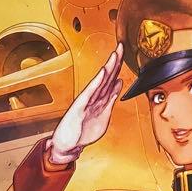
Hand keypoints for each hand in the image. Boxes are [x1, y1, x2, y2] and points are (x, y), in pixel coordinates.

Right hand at [48, 44, 123, 164]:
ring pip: (100, 81)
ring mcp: (87, 100)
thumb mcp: (104, 114)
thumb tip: (119, 83)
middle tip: (121, 46)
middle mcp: (94, 96)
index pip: (111, 78)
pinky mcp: (81, 106)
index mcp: (100, 98)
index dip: (118, 65)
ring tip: (115, 55)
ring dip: (108, 68)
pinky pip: (91, 92)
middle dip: (115, 61)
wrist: (68, 144)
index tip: (124, 52)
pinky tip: (103, 72)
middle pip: (107, 76)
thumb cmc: (83, 131)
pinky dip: (97, 82)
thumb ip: (111, 98)